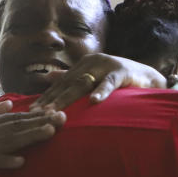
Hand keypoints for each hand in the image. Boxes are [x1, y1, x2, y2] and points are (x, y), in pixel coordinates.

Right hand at [0, 101, 64, 176]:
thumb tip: (10, 103)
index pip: (17, 117)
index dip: (37, 114)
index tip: (55, 110)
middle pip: (20, 126)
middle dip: (42, 122)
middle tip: (62, 118)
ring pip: (12, 141)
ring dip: (31, 137)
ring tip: (50, 133)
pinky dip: (7, 161)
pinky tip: (21, 161)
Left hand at [32, 54, 166, 110]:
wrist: (147, 77)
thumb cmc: (117, 80)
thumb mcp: (92, 77)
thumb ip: (71, 77)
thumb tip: (49, 77)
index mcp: (82, 65)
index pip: (60, 84)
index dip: (45, 97)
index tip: (30, 111)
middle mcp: (91, 62)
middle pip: (67, 84)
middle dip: (51, 100)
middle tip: (37, 114)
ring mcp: (106, 65)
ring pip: (83, 84)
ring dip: (67, 98)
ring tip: (54, 111)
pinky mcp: (122, 72)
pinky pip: (109, 83)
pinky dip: (101, 92)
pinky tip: (94, 102)